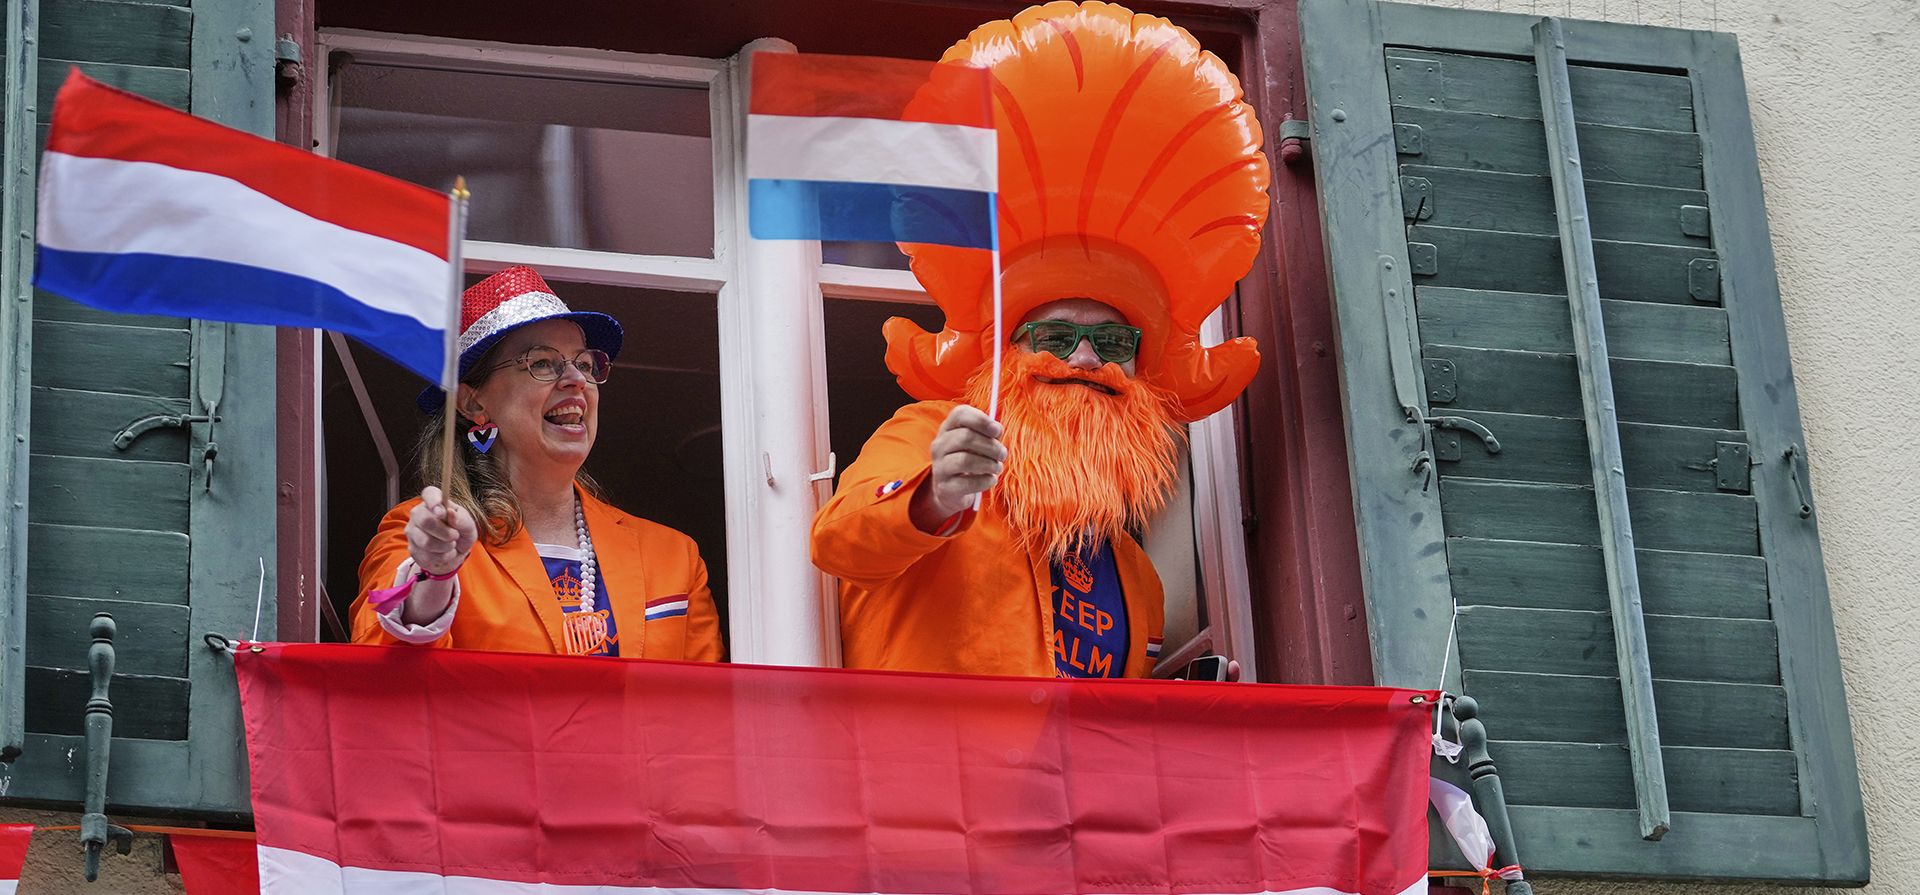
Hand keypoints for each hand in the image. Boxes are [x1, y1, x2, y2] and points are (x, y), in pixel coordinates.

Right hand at [406, 486, 476, 575]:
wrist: (455, 553)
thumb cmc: (461, 534)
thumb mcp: (468, 526)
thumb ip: (462, 518)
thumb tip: (450, 513)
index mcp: (435, 502)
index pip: (429, 493)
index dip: (433, 500)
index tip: (441, 511)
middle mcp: (419, 514)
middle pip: (425, 520)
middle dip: (445, 532)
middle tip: (455, 535)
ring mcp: (412, 531)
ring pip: (426, 541)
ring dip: (445, 546)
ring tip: (451, 545)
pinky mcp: (412, 548)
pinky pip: (427, 555)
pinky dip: (442, 557)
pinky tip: (444, 553)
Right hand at [910, 404, 1006, 530]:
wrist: (952, 488)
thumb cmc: (970, 458)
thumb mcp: (977, 441)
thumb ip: (988, 432)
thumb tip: (996, 430)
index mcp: (948, 428)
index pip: (960, 415)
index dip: (982, 421)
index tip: (998, 431)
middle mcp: (939, 445)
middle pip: (965, 437)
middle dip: (991, 446)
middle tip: (1003, 454)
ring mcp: (939, 467)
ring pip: (965, 460)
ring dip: (989, 464)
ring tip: (997, 467)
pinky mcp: (944, 487)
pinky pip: (967, 483)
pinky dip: (985, 481)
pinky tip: (991, 479)